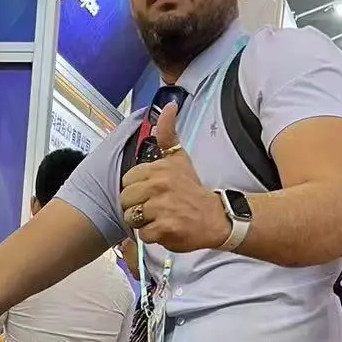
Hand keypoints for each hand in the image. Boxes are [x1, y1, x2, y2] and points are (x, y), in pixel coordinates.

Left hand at [119, 103, 229, 252]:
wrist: (215, 218)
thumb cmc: (193, 190)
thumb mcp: (180, 158)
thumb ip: (168, 135)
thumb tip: (169, 105)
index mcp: (159, 168)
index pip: (127, 181)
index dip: (137, 190)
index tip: (152, 193)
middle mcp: (159, 185)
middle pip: (126, 200)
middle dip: (136, 207)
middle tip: (155, 208)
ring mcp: (161, 207)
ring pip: (131, 218)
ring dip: (143, 222)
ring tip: (159, 218)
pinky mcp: (164, 228)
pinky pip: (143, 234)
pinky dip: (152, 236)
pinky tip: (165, 229)